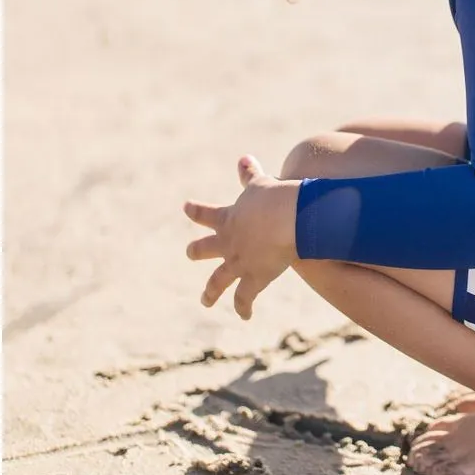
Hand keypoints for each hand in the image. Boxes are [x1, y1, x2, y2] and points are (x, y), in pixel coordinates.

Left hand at [183, 156, 299, 319]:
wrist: (288, 219)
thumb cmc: (276, 198)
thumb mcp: (261, 183)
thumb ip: (250, 174)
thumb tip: (242, 158)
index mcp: (228, 219)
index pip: (205, 213)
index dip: (196, 210)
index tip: (186, 207)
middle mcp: (228, 243)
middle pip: (203, 250)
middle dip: (197, 251)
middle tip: (190, 253)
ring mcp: (239, 262)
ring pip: (218, 281)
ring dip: (210, 292)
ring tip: (204, 301)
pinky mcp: (254, 278)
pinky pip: (245, 297)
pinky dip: (244, 307)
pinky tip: (244, 316)